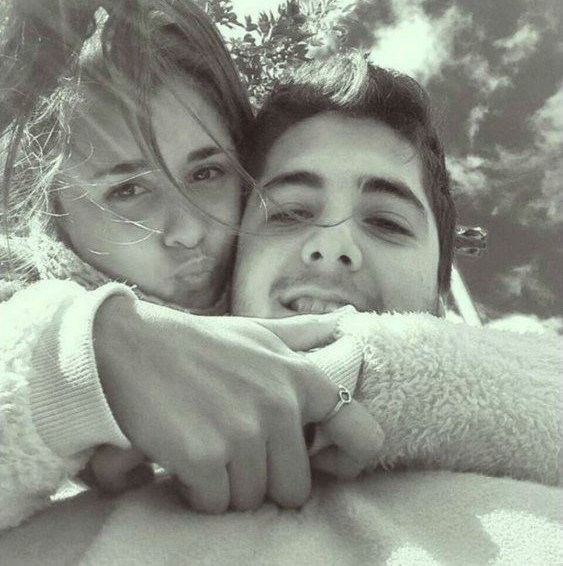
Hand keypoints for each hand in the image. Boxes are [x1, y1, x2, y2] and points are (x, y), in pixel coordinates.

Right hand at [93, 297, 382, 511]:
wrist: (127, 346)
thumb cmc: (195, 344)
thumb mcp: (255, 332)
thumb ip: (303, 335)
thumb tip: (346, 319)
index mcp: (299, 377)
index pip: (364, 435)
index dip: (345, 459)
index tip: (321, 462)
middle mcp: (279, 405)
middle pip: (295, 488)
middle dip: (265, 479)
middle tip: (233, 450)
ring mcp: (243, 432)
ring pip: (252, 500)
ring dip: (227, 485)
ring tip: (206, 447)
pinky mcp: (205, 457)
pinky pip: (215, 505)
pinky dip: (197, 491)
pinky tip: (184, 459)